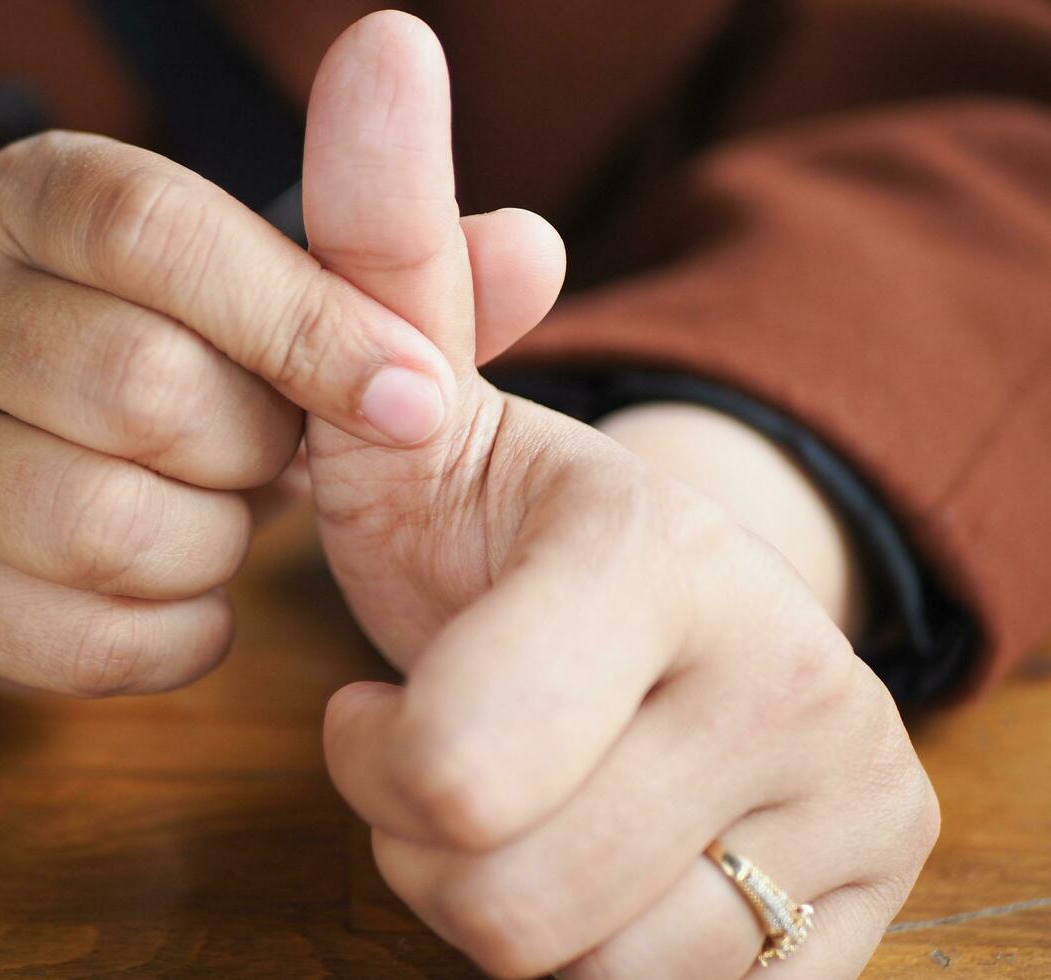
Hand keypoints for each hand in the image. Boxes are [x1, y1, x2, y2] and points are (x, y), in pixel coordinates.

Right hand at [0, 112, 557, 693]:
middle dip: (258, 449)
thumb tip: (534, 247)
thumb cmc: (181, 356)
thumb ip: (399, 273)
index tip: (420, 397)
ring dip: (214, 546)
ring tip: (222, 517)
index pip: (159, 231)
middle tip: (276, 457)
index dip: (307, 320)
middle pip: (137, 386)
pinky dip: (175, 637)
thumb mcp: (281, 293)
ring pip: (97, 523)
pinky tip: (192, 598)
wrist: (14, 449)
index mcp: (38, 196)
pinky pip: (74, 639)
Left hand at [304, 13, 937, 977]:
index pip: (451, 776)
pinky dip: (582, 956)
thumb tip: (380, 36)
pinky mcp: (852, 922)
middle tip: (443, 754)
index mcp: (656, 558)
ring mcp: (842, 816)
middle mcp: (788, 684)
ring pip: (570, 968)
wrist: (657, 628)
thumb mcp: (421, 405)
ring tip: (518, 796)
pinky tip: (589, 854)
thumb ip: (383, 251)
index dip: (382, 761)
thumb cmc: (503, 535)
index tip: (381, 697)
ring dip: (493, 897)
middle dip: (428, 838)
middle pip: (499, 894)